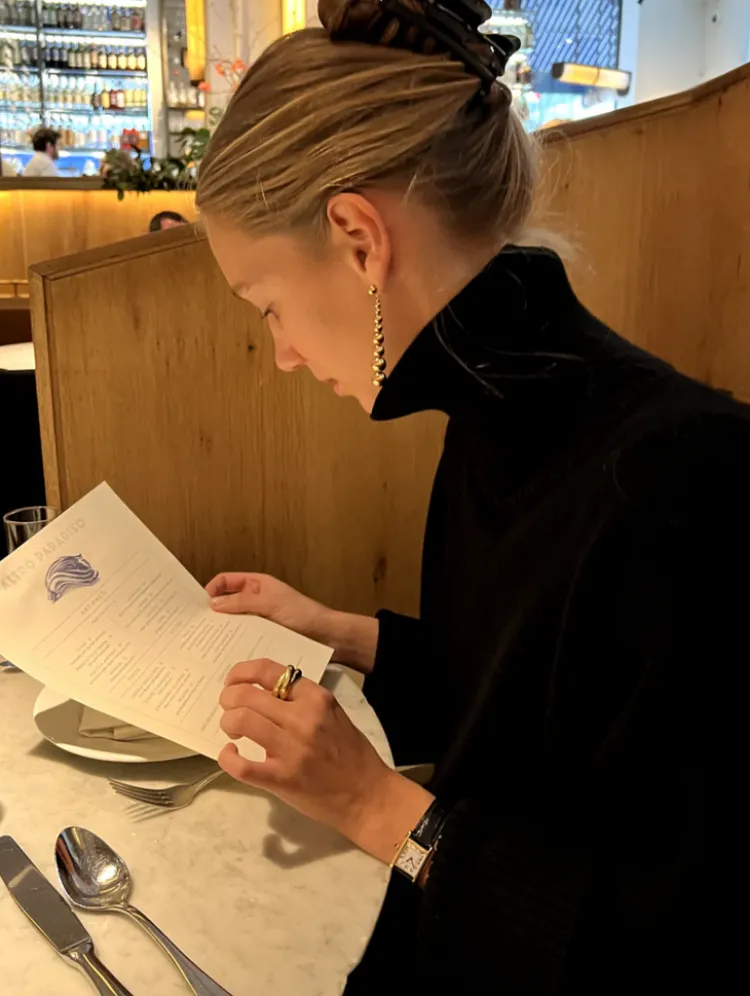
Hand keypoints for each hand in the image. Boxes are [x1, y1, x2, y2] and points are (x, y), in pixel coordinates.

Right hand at [207, 572, 330, 640]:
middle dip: (212, 612)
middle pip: (227, 603)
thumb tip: (213, 604)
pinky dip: (234, 643)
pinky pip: (244, 638)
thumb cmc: (303, 614)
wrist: (327, 637)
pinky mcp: (263, 638)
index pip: (225, 581)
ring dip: (222, 630)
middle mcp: (255, 601)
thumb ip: (242, 602)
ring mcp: (259, 620)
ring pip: (234, 623)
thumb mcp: (270, 603)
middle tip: (195, 628)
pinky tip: (225, 654)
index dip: (211, 589)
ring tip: (206, 644)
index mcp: (257, 585)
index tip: (197, 605)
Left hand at [219, 658, 433, 862]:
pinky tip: (231, 755)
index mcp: (316, 698)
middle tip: (228, 707)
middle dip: (228, 698)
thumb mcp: (332, 714)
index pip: (269, 671)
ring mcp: (291, 749)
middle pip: (247, 695)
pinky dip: (227, 758)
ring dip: (228, 723)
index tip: (233, 681)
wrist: (366, 795)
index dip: (242, 672)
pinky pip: (241, 766)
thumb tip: (264, 693)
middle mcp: (303, 718)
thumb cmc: (351, 753)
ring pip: (241, 721)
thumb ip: (302, 701)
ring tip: (233, 731)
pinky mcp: (281, 779)